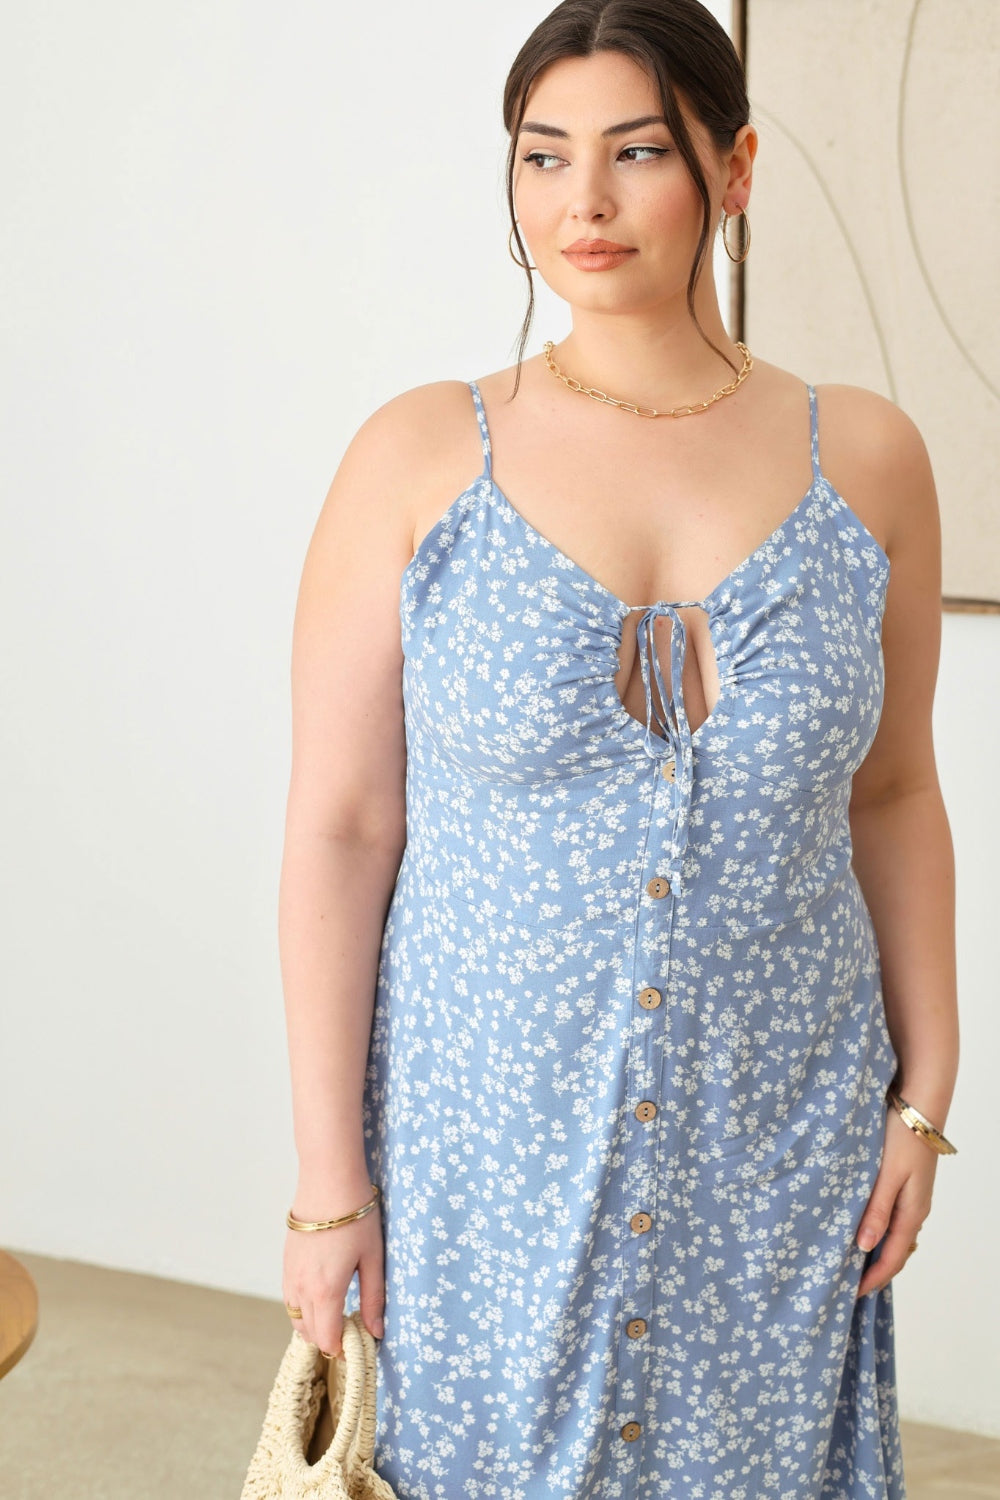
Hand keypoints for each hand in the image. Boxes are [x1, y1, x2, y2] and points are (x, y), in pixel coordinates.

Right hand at [282, 1191, 384, 1357]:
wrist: (329, 1180)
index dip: (340, 1349)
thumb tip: (376, 1332)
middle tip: (351, 1331)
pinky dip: (302, 1307)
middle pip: (308, 1333)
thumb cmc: (356, 1218)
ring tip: (337, 1315)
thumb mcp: (373, 1259)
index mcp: (325, 1291)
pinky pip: (289, 1298)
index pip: (326, 1339)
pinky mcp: (286, 1262)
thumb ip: (373, 1298)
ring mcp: (290, 1275)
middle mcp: (301, 1288)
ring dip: (312, 1325)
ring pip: (295, 1317)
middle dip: (328, 1340)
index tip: (357, 1345)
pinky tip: (321, 1296)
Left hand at [855, 1104, 937, 1297]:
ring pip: (892, 1236)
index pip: (892, 1259)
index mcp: (911, 1213)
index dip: (873, 1279)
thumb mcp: (887, 1176)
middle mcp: (914, 1211)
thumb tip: (863, 1247)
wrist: (919, 1107)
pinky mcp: (905, 1185)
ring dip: (873, 1251)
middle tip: (845, 1282)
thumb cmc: (901, 1139)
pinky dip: (876, 1231)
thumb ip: (876, 1211)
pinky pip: (891, 1218)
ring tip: (848, 1260)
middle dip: (873, 1270)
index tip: (851, 1294)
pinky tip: (858, 1227)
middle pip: (894, 1251)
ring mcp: (911, 1198)